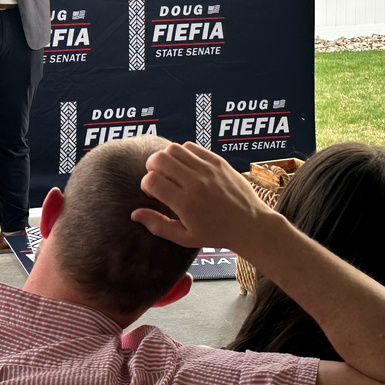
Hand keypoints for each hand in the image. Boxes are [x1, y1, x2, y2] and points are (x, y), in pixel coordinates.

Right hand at [131, 142, 271, 251]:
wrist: (250, 224)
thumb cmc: (215, 233)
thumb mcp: (184, 237)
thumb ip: (158, 225)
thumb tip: (134, 214)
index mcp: (185, 204)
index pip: (151, 180)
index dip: (146, 185)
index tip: (153, 193)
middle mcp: (195, 183)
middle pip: (159, 159)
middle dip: (151, 167)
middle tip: (158, 178)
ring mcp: (207, 169)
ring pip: (174, 149)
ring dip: (167, 158)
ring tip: (172, 171)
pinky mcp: (217, 161)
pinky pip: (192, 146)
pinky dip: (183, 153)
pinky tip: (187, 167)